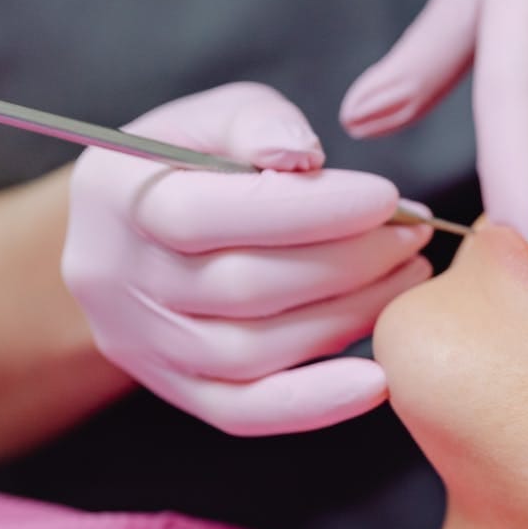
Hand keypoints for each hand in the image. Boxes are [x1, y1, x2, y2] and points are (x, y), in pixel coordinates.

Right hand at [61, 83, 431, 434]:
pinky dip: (314, 404)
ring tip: (406, 279)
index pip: (207, 216)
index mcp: (115, 196)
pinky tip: (379, 380)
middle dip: (346, 263)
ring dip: (346, 318)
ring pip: (251, 353)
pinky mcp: (176, 390)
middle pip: (241, 289)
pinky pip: (244, 412)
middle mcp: (117, 279)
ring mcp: (143, 344)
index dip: (308, 211)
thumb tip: (301, 155)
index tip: (387, 199)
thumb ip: (258, 122)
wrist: (134, 232)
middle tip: (412, 236)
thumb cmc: (192, 160)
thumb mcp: (215, 115)